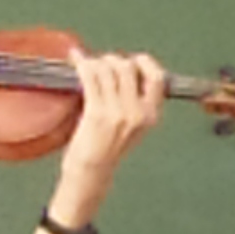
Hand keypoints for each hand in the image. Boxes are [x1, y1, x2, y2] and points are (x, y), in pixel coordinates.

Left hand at [61, 47, 166, 192]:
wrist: (92, 173)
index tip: (132, 61)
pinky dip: (82, 65)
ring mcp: (117, 112)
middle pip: (128, 67)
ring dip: (95, 62)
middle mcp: (137, 112)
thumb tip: (126, 70)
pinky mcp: (97, 112)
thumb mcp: (135, 127)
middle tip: (102, 65)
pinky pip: (91, 76)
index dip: (143, 63)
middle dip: (113, 60)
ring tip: (88, 65)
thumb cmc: (108, 150)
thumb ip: (137, 102)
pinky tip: (77, 62)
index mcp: (151, 115)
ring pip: (108, 69)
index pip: (157, 78)